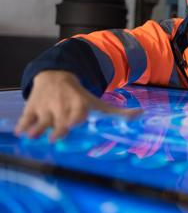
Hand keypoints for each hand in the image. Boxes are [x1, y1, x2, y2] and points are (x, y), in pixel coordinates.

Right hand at [14, 70, 141, 141]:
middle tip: (56, 136)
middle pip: (59, 120)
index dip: (76, 117)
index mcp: (80, 106)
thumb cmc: (80, 97)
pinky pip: (25, 118)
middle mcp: (63, 106)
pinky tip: (20, 131)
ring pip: (40, 120)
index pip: (78, 112)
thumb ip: (119, 114)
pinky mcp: (32, 108)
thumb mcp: (99, 103)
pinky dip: (22, 124)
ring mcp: (46, 107)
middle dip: (57, 128)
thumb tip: (142, 114)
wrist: (56, 76)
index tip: (74, 123)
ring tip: (33, 135)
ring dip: (37, 128)